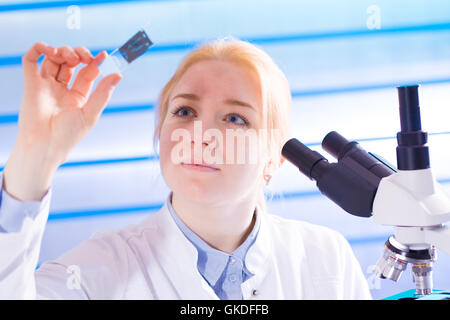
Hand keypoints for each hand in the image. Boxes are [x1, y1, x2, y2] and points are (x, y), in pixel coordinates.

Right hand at [18, 42, 121, 162]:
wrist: (45, 146)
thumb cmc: (68, 136)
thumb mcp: (90, 114)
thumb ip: (103, 93)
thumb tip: (118, 75)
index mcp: (78, 97)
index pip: (87, 73)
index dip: (95, 62)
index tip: (103, 55)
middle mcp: (62, 89)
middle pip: (71, 62)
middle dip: (78, 54)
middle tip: (84, 57)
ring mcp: (46, 85)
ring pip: (54, 59)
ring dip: (62, 51)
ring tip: (70, 57)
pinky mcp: (31, 83)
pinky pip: (30, 61)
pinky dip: (38, 49)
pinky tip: (49, 50)